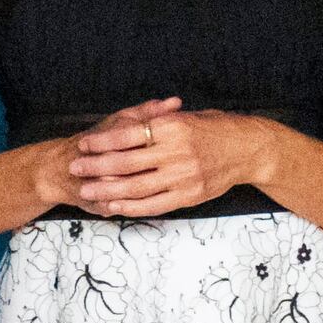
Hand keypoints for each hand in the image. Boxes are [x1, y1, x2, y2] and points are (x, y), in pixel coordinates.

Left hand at [53, 98, 272, 222]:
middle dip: (96, 166)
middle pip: (126, 162)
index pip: (128, 135)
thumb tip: (126, 122)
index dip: (102, 141)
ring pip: (137, 186)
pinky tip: (113, 204)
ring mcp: (183, 176)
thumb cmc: (215, 129)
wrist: (249, 149)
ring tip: (86, 189)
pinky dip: (131, 206)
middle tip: (74, 167)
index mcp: (173, 127)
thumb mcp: (186, 116)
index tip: (84, 144)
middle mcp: (177, 152)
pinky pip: (154, 204)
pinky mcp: (189, 195)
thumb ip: (157, 119)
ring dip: (107, 189)